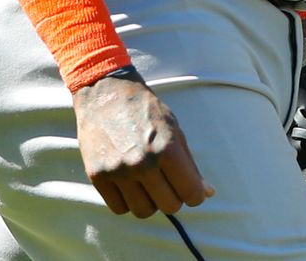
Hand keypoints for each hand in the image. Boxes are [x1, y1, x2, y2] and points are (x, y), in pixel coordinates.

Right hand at [73, 68, 211, 217]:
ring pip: (144, 212)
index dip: (194, 194)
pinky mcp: (97, 176)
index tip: (189, 188)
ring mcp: (118, 171)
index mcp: (167, 149)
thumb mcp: (175, 130)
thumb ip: (190, 164)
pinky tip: (129, 184)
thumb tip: (207, 194)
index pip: (191, 194)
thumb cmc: (146, 111)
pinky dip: (127, 202)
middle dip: (173, 198)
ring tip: (147, 183)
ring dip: (150, 202)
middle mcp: (143, 163)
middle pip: (169, 207)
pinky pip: (119, 208)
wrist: (106, 93)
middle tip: (167, 183)